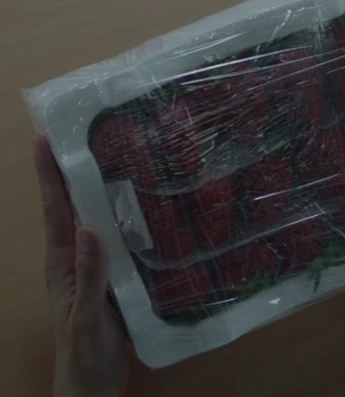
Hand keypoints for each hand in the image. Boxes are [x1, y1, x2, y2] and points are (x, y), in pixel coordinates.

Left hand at [34, 136, 126, 396]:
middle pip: (69, 208)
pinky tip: (135, 205)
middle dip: (67, 172)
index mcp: (62, 263)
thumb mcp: (87, 315)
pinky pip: (113, 237)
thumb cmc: (86, 350)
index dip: (50, 176)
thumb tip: (89, 227)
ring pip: (91, 219)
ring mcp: (93, 265)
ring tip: (108, 158)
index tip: (45, 140)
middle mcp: (75, 256)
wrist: (93, 379)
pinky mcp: (111, 274)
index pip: (55, 211)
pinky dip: (117, 216)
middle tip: (79, 136)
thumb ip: (89, 275)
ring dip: (93, 189)